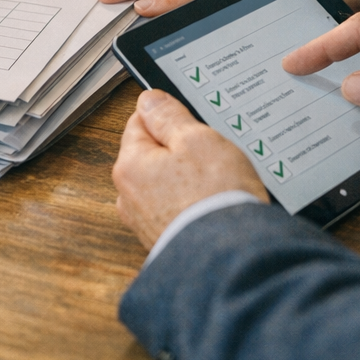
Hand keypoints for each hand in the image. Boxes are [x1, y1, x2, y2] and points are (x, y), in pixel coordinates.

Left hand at [112, 90, 268, 249]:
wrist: (230, 260)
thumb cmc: (215, 198)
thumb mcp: (197, 139)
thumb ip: (169, 116)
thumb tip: (149, 99)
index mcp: (130, 164)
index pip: (141, 121)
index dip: (170, 117)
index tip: (192, 123)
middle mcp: (129, 196)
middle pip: (154, 154)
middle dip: (181, 151)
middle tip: (211, 156)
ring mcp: (145, 223)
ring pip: (167, 183)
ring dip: (188, 180)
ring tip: (216, 185)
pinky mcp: (164, 240)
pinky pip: (177, 209)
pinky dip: (192, 205)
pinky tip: (213, 207)